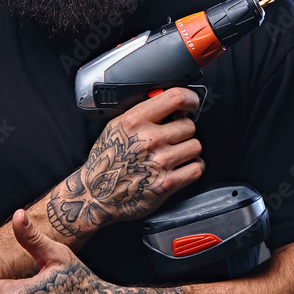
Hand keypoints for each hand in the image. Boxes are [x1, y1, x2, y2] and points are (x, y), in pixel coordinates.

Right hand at [46, 87, 204, 237]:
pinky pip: (196, 168)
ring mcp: (159, 162)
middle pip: (189, 125)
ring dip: (189, 150)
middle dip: (184, 131)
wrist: (97, 195)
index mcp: (135, 121)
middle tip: (173, 138)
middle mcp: (148, 139)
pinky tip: (180, 168)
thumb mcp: (117, 126)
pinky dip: (192, 168)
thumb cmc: (108, 161)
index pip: (175, 98)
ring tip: (175, 155)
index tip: (192, 104)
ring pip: (195, 146)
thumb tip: (173, 106)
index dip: (190, 99)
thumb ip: (144, 113)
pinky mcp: (167, 183)